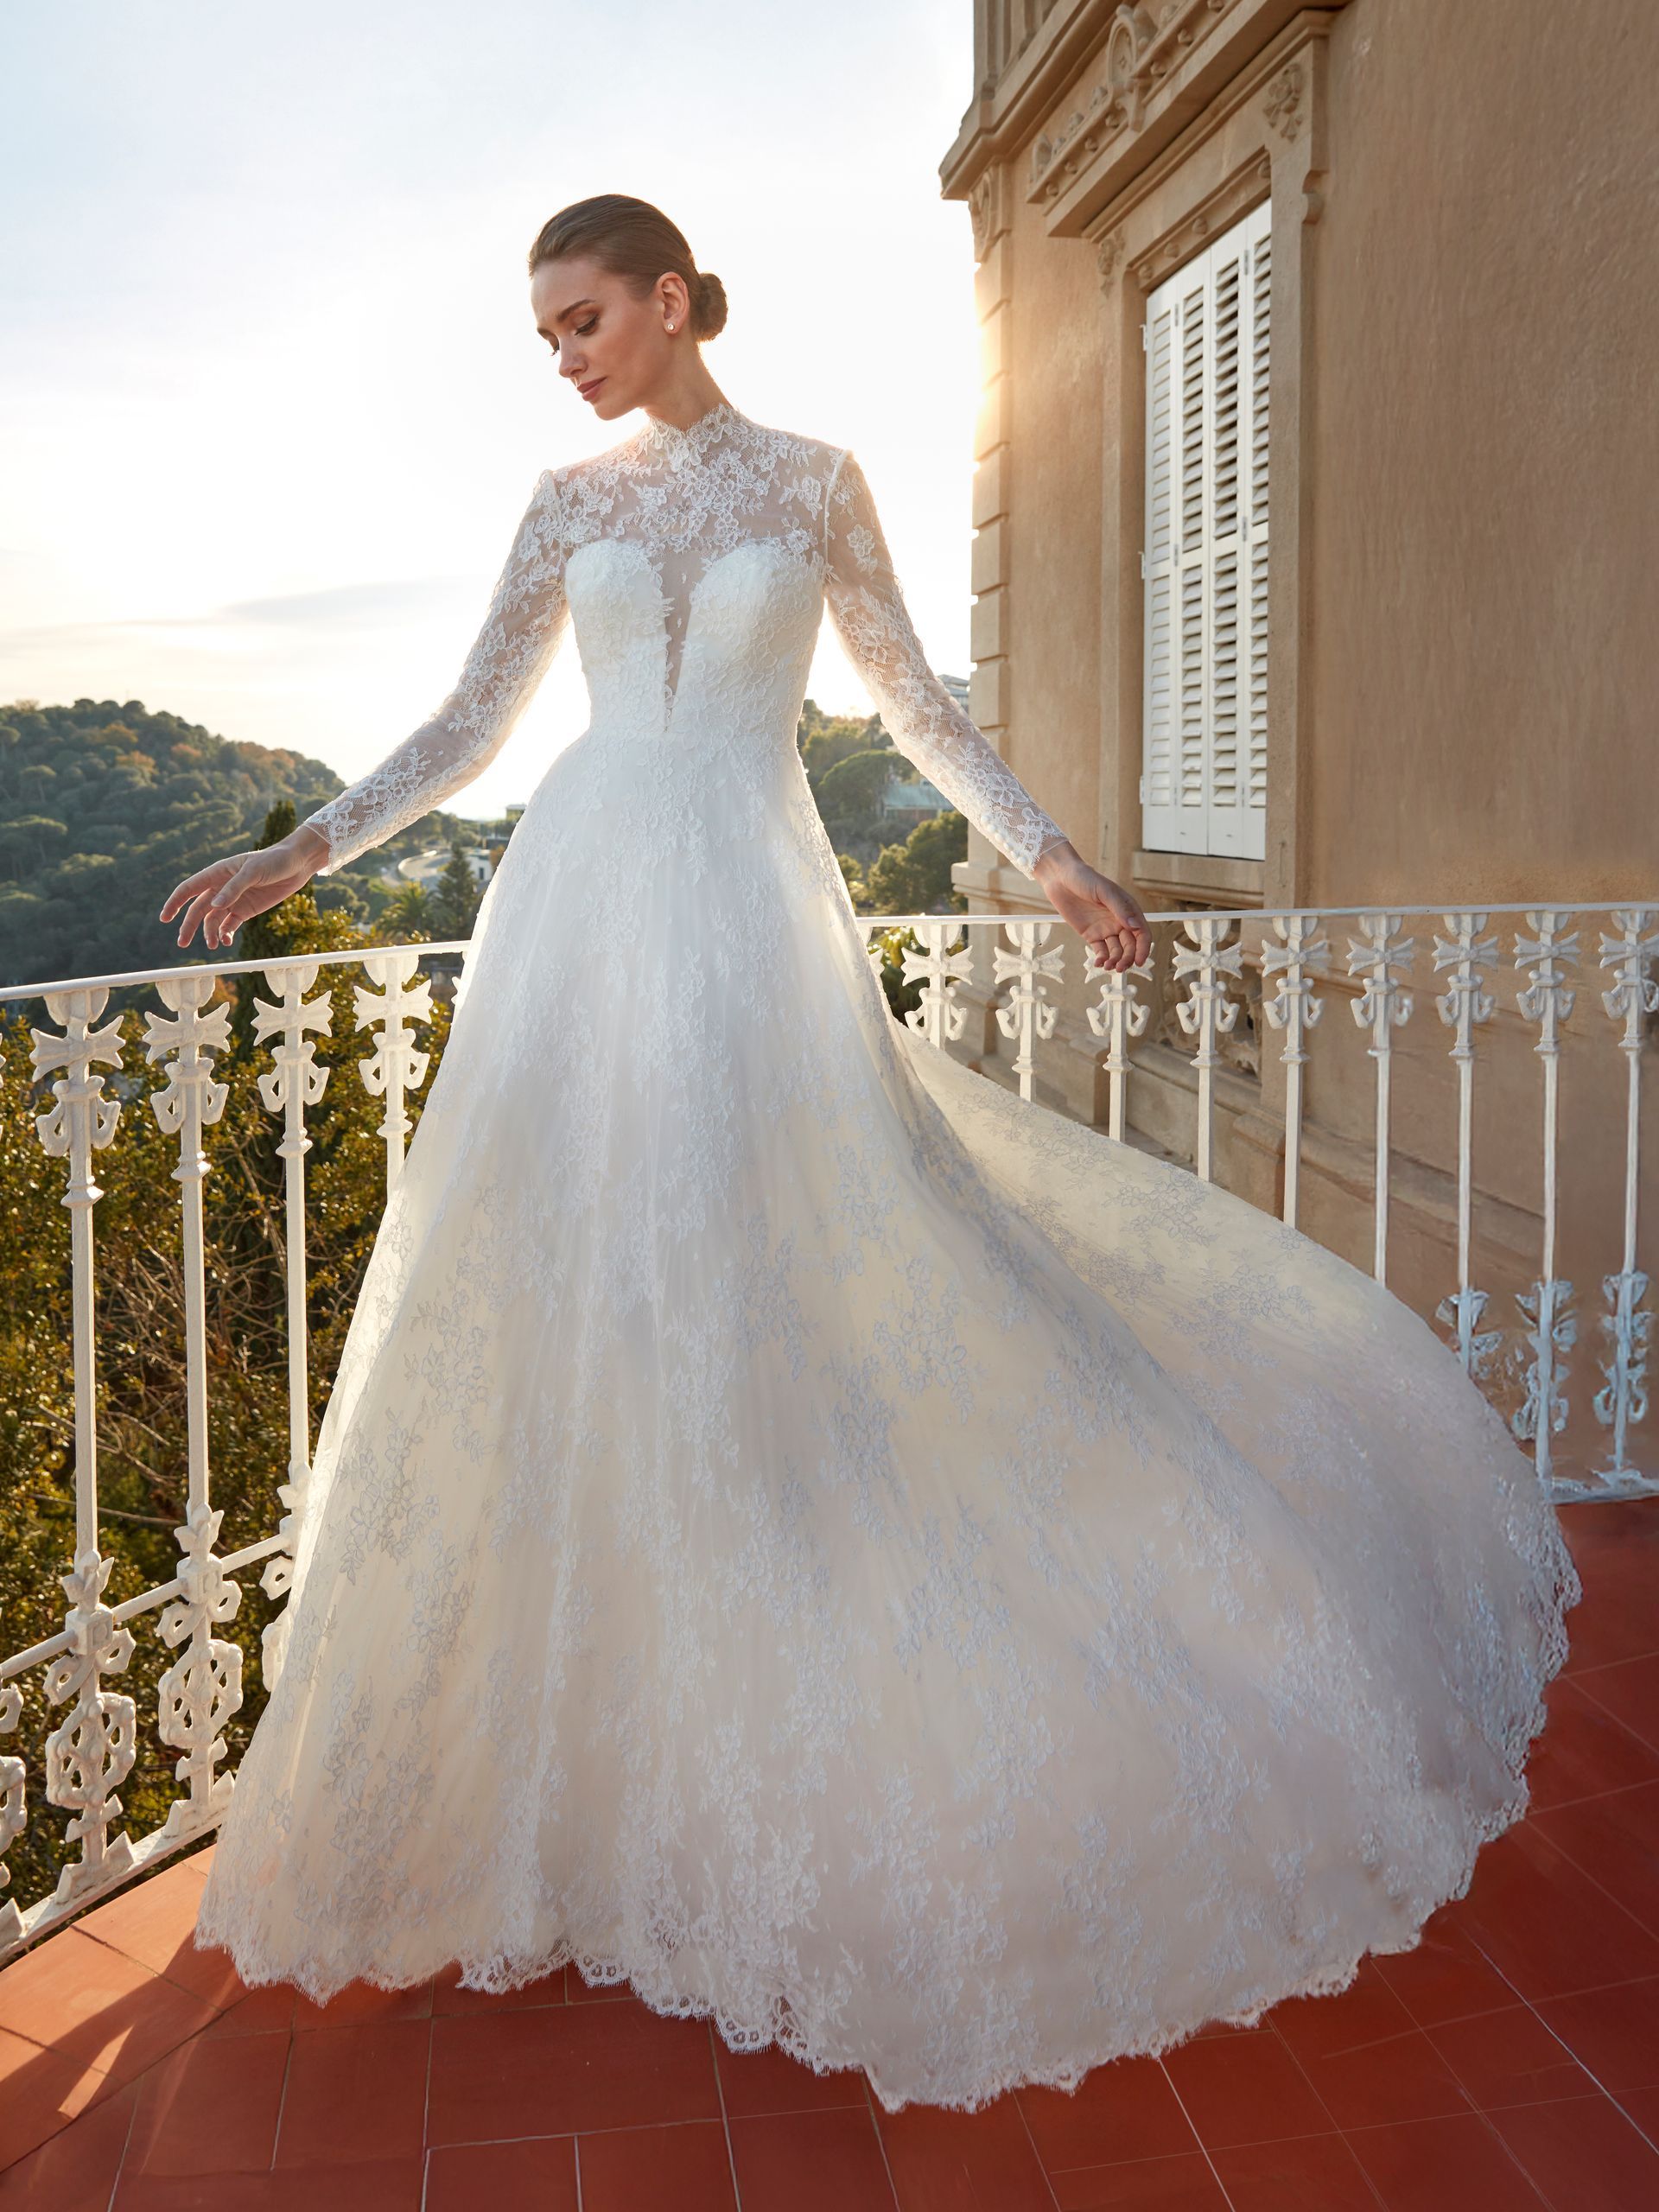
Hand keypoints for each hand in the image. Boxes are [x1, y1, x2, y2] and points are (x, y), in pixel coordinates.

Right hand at [159, 825, 330, 950]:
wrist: (296, 865)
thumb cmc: (273, 861)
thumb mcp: (253, 871)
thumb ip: (234, 888)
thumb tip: (214, 906)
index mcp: (217, 873)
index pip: (189, 888)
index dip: (174, 902)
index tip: (164, 918)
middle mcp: (221, 888)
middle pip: (198, 909)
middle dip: (188, 926)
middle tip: (181, 943)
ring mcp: (233, 900)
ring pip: (213, 920)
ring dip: (209, 933)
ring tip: (212, 945)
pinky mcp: (245, 910)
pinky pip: (229, 925)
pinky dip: (225, 934)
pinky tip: (226, 941)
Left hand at [1032, 841, 1151, 972]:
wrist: (1060, 878)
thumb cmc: (1085, 879)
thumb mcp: (1104, 891)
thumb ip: (1120, 908)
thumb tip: (1135, 926)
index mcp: (1128, 910)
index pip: (1142, 933)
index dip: (1143, 948)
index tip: (1139, 961)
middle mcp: (1120, 921)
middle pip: (1130, 946)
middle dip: (1127, 958)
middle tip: (1119, 968)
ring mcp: (1106, 929)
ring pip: (1116, 951)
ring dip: (1115, 961)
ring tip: (1107, 966)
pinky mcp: (1091, 935)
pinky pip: (1100, 950)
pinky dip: (1101, 958)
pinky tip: (1098, 963)